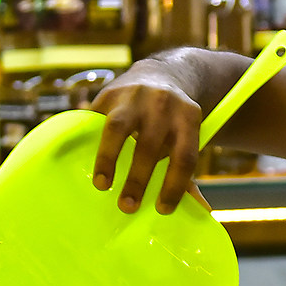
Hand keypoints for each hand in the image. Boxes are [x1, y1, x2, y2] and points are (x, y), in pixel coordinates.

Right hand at [90, 78, 202, 213]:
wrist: (159, 76)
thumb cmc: (172, 122)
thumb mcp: (185, 138)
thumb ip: (187, 172)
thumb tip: (200, 208)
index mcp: (189, 118)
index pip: (184, 156)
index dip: (175, 185)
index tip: (162, 209)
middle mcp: (163, 104)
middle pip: (150, 145)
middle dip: (139, 179)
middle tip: (127, 206)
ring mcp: (135, 95)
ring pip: (119, 127)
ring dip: (108, 158)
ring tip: (102, 184)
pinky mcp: (111, 93)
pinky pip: (97, 120)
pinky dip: (92, 143)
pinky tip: (85, 163)